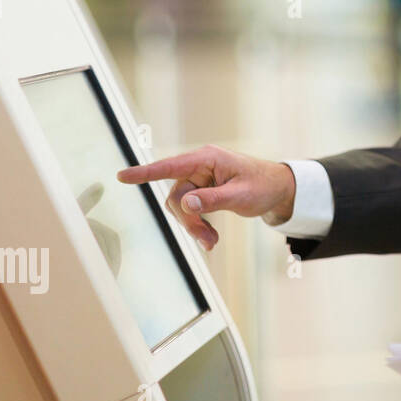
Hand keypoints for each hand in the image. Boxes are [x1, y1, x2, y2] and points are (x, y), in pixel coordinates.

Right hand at [117, 145, 296, 249]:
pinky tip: (211, 238)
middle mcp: (199, 166)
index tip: (122, 176)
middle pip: (176, 196)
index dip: (146, 173)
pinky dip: (197, 225)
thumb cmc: (263, 186)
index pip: (171, 166)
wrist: (278, 189)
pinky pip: (188, 210)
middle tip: (209, 240)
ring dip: (193, 226)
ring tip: (213, 241)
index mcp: (208, 159)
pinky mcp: (201, 191)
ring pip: (180, 207)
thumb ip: (213, 199)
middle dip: (188, 220)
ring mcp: (199, 179)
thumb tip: (186, 203)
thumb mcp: (241, 196)